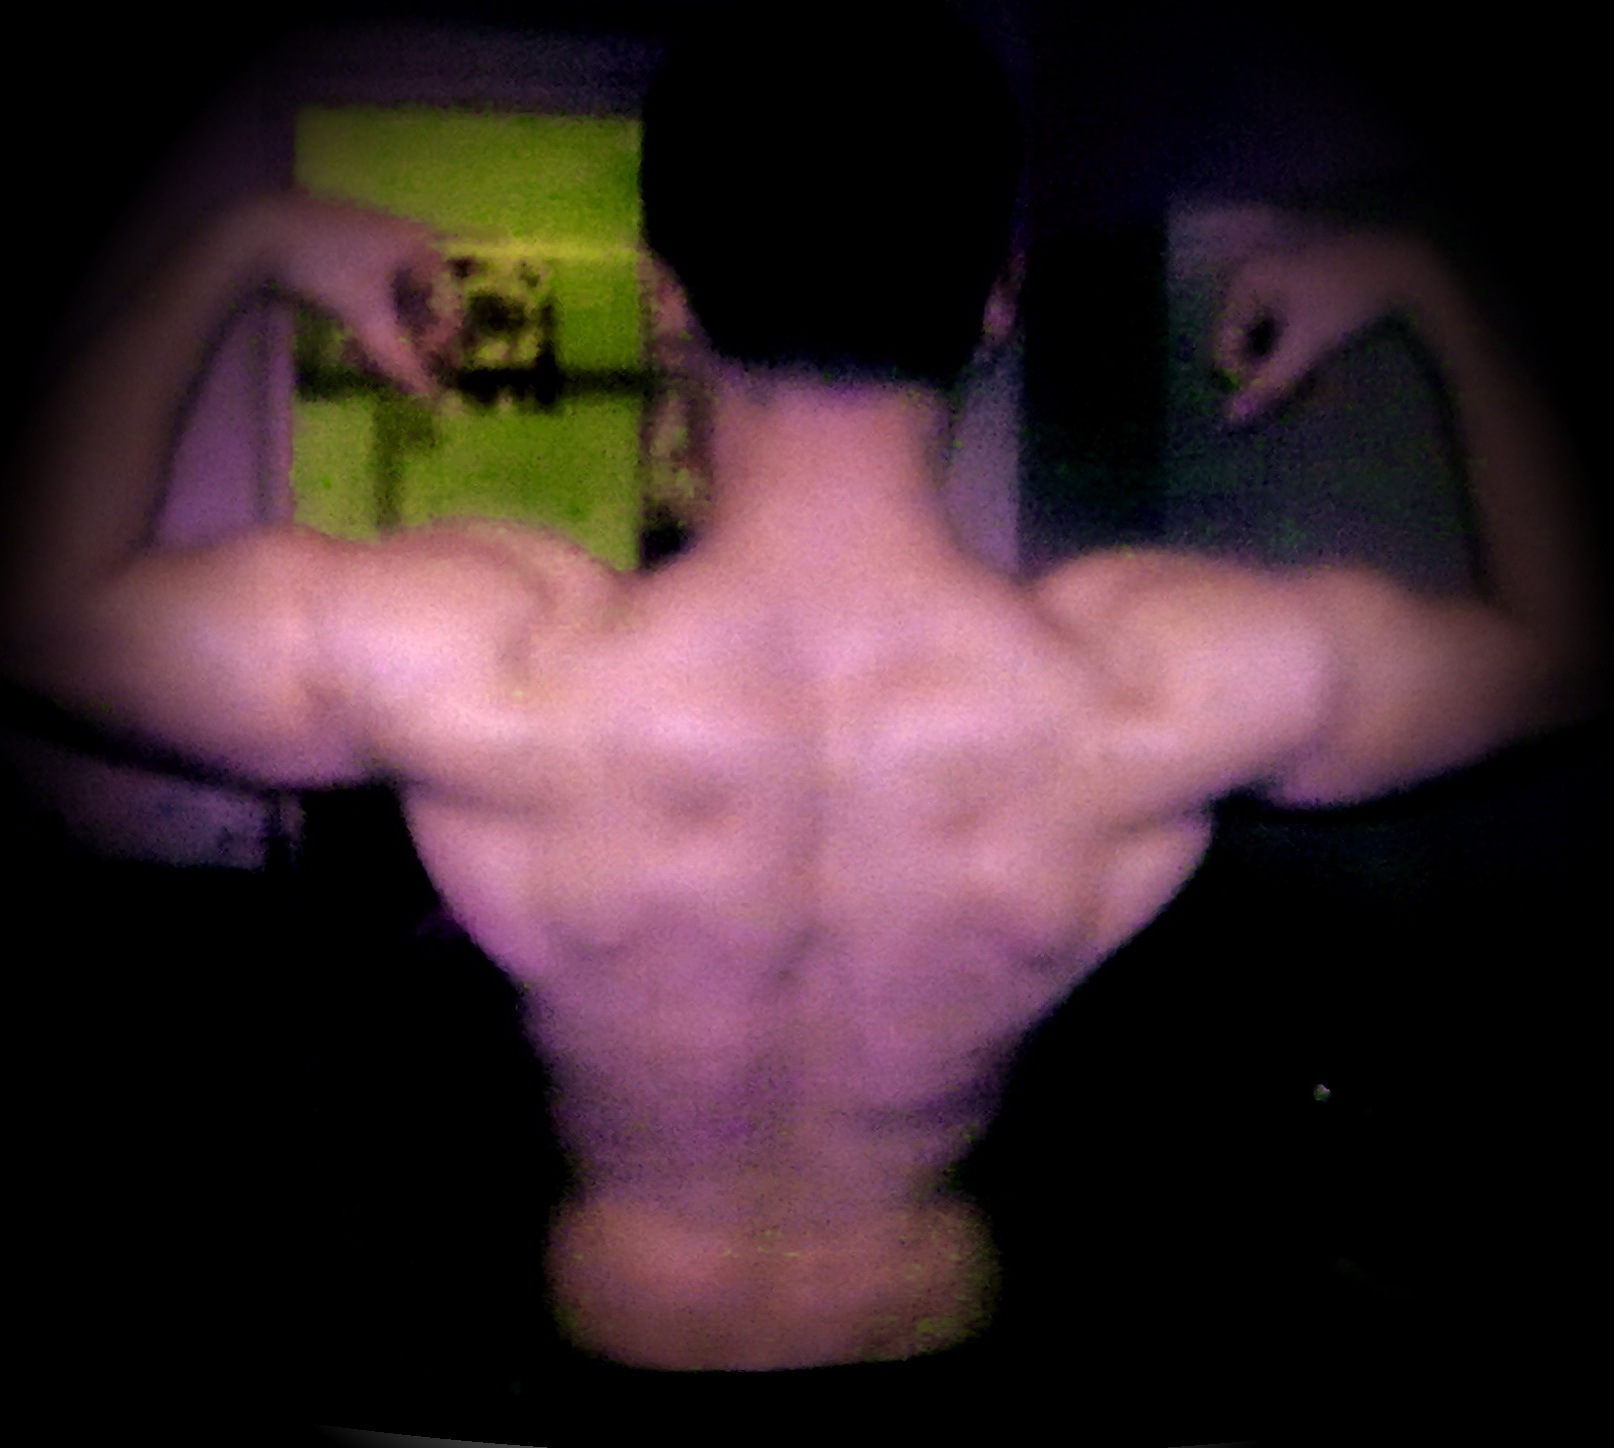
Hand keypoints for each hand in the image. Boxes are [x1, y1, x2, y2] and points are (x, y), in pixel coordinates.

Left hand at [249, 192, 460, 394]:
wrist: (259, 232)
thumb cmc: (327, 268)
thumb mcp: (368, 319)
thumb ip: (403, 363)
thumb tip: (434, 404)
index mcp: (424, 250)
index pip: (451, 308)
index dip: (441, 346)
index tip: (421, 373)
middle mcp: (409, 246)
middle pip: (424, 311)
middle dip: (407, 349)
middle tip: (389, 378)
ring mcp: (379, 250)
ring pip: (397, 310)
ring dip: (383, 343)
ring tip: (360, 364)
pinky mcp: (353, 258)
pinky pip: (375, 300)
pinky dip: (367, 327)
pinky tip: (349, 349)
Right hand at [1212, 234, 1425, 424]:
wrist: (1400, 265)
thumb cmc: (1348, 300)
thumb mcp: (1307, 345)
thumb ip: (1269, 383)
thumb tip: (1230, 420)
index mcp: (1243, 284)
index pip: (1223, 348)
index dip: (1246, 377)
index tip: (1283, 390)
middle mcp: (1248, 276)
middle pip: (1239, 343)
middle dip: (1265, 369)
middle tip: (1299, 386)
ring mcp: (1268, 277)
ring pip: (1258, 338)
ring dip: (1278, 362)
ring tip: (1310, 374)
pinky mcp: (1288, 282)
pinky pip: (1273, 325)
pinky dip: (1289, 345)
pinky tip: (1313, 353)